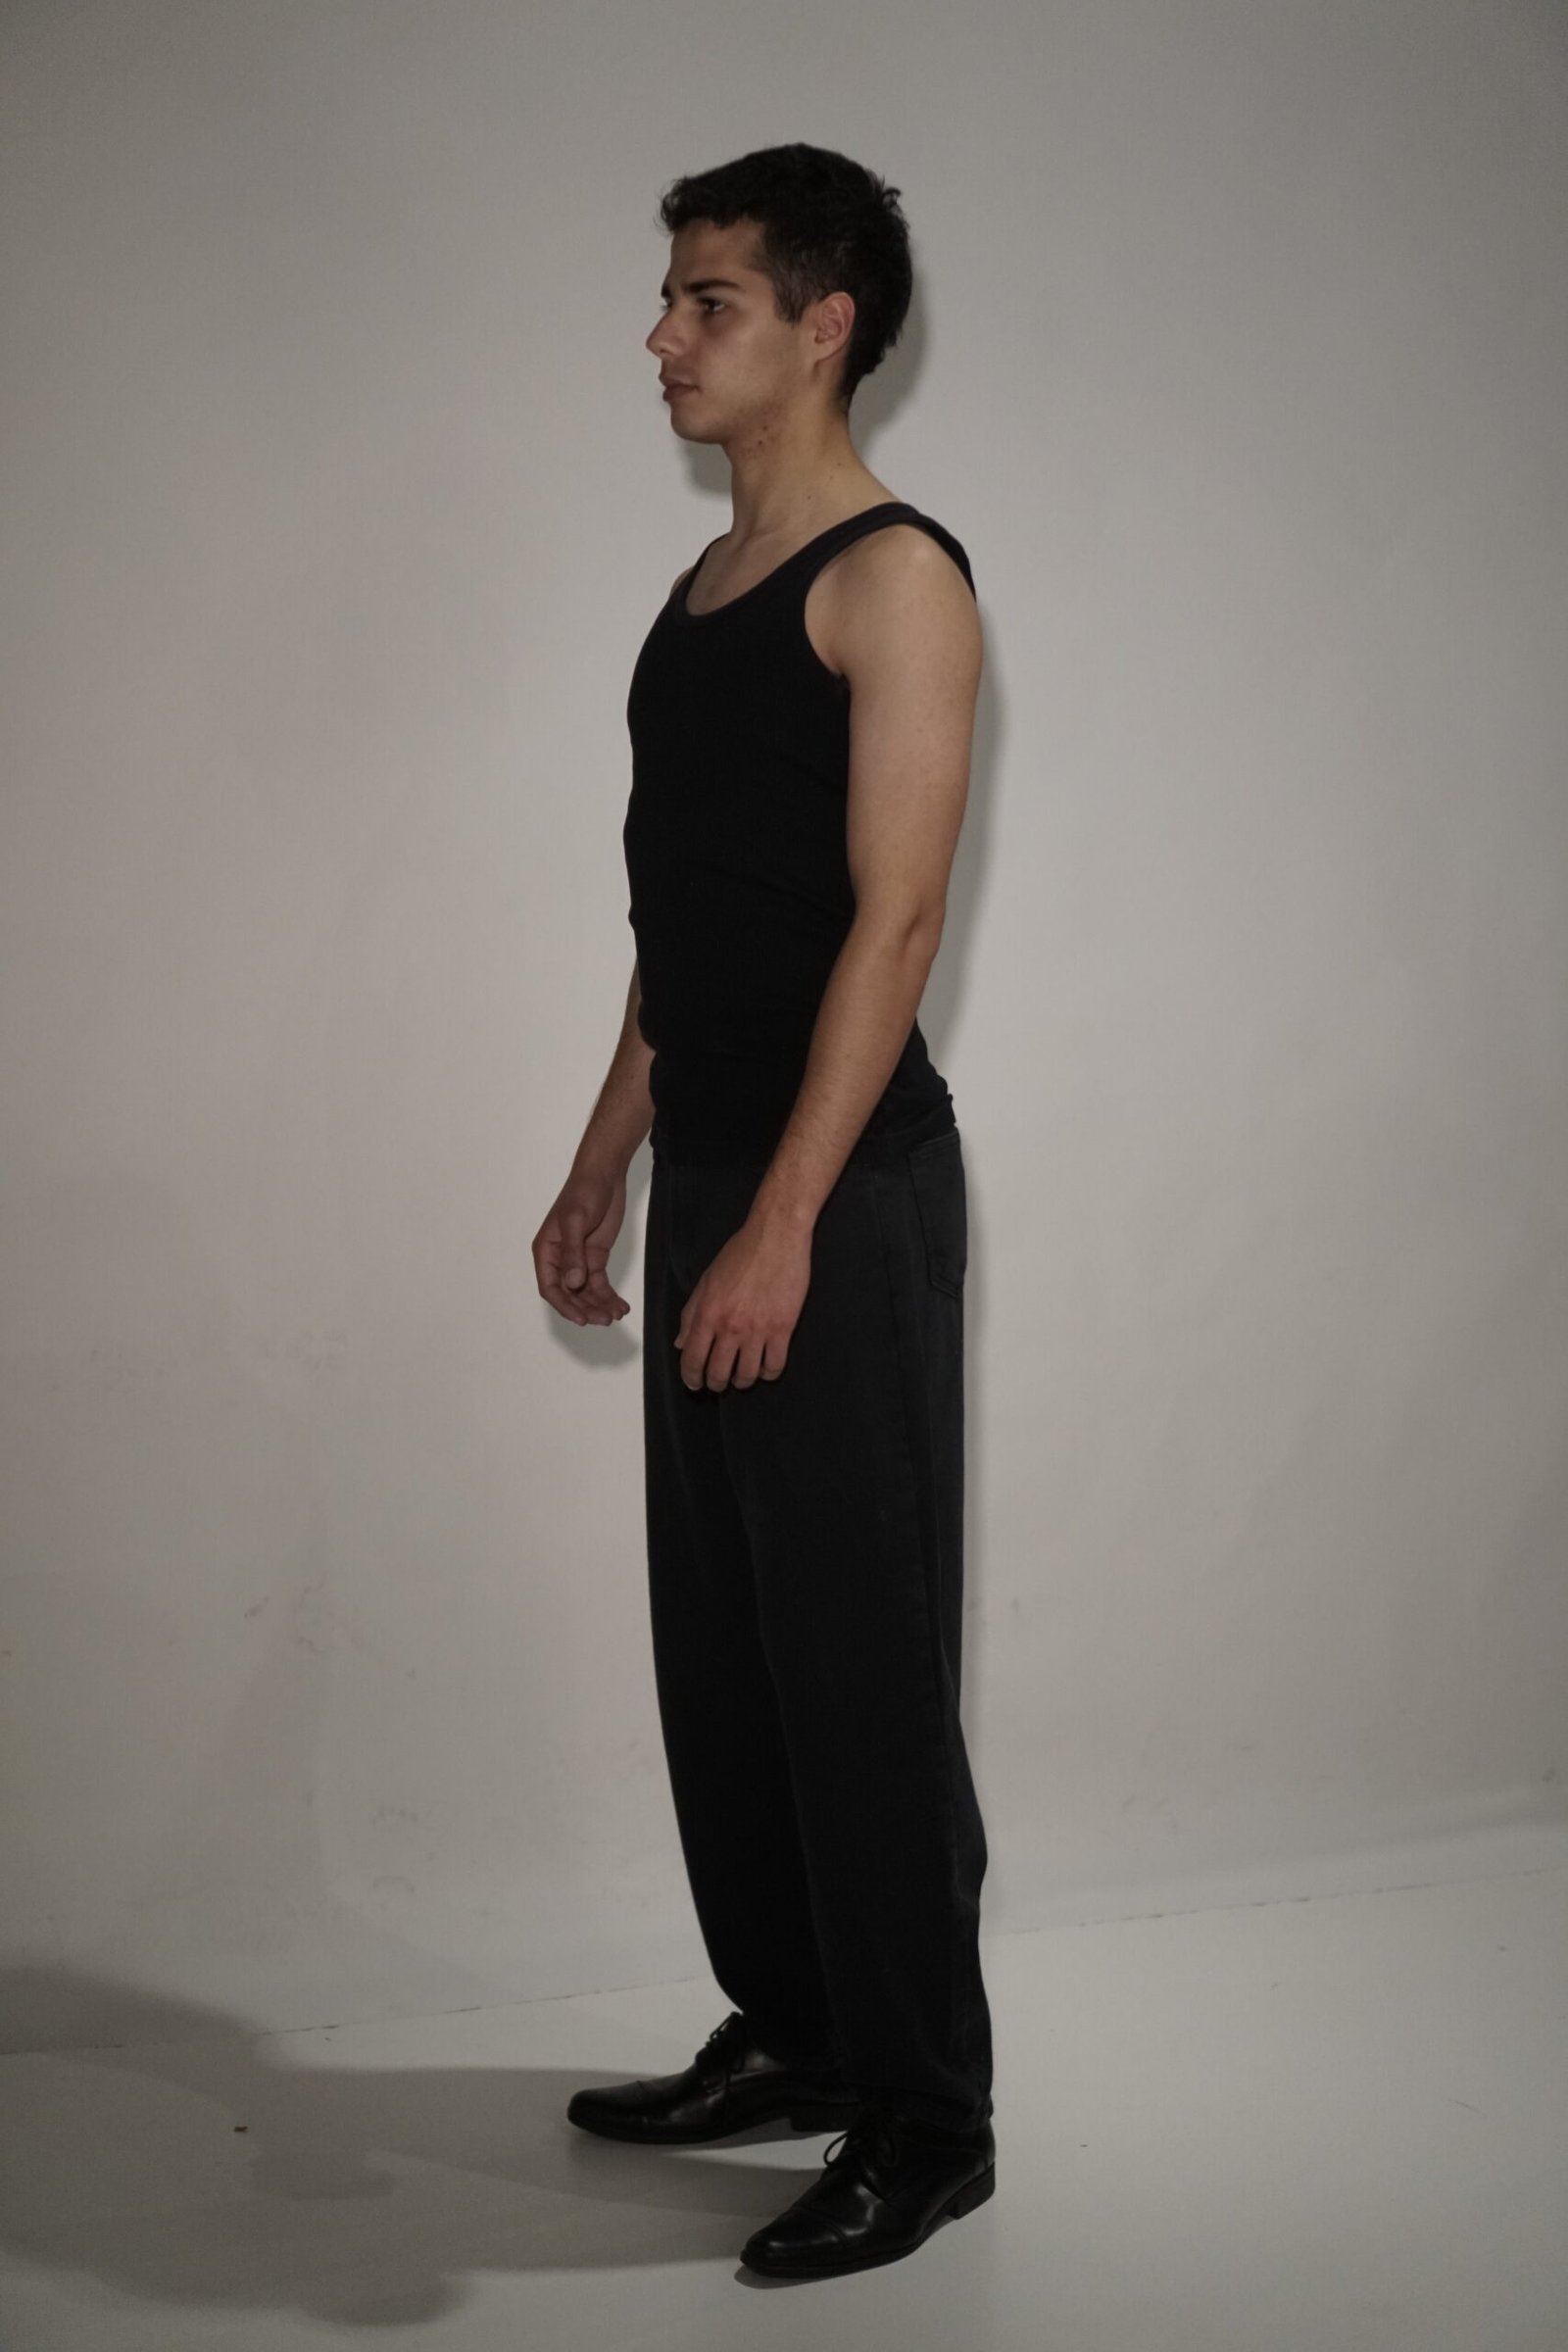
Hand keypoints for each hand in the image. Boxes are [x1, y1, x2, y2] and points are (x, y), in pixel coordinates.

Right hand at [534, 1162, 630, 1325]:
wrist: (604, 1175)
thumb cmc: (583, 1192)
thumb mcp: (576, 1221)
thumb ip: (573, 1253)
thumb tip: (573, 1284)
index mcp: (546, 1251)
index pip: (550, 1287)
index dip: (565, 1306)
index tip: (582, 1318)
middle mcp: (560, 1260)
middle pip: (570, 1294)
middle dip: (586, 1309)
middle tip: (604, 1320)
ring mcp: (579, 1260)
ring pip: (586, 1292)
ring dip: (599, 1305)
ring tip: (616, 1315)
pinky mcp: (596, 1258)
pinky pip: (600, 1284)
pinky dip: (609, 1296)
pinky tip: (621, 1306)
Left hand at [676, 1213, 810, 1390]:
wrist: (776, 1237)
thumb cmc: (741, 1253)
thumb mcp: (707, 1280)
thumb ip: (691, 1313)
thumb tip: (681, 1342)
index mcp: (707, 1313)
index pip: (692, 1358)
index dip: (691, 1377)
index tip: (694, 1383)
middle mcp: (730, 1326)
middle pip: (718, 1373)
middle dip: (716, 1384)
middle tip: (718, 1383)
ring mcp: (757, 1330)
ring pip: (747, 1375)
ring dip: (742, 1382)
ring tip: (742, 1377)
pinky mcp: (783, 1328)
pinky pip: (775, 1366)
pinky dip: (768, 1374)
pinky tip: (766, 1368)